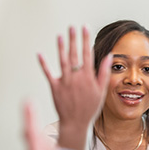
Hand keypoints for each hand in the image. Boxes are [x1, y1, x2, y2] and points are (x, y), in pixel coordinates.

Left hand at [38, 26, 111, 149]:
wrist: (75, 122)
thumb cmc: (89, 108)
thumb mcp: (101, 91)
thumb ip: (104, 72)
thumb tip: (108, 57)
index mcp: (87, 77)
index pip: (87, 54)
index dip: (86, 39)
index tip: (85, 28)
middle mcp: (75, 77)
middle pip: (74, 54)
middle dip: (73, 39)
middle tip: (72, 27)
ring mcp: (64, 81)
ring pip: (62, 61)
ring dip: (60, 47)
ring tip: (60, 35)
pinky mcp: (54, 87)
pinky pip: (48, 73)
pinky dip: (43, 64)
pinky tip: (40, 54)